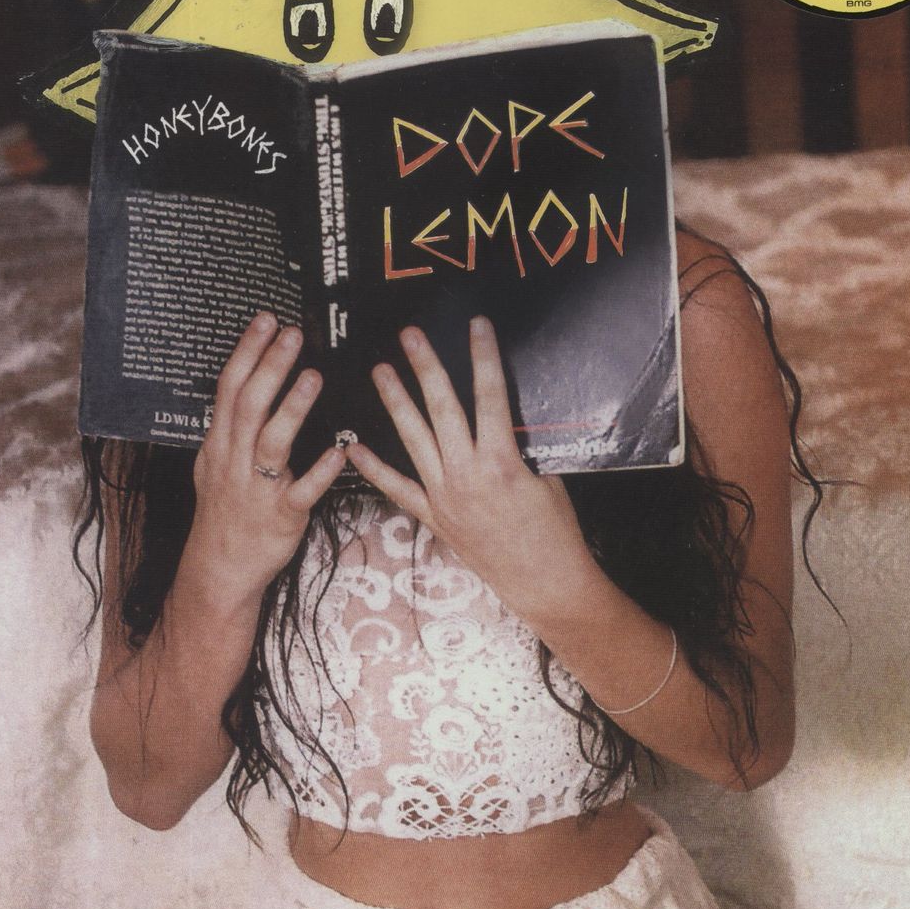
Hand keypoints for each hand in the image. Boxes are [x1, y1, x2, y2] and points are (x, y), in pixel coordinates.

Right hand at [182, 312, 344, 605]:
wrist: (220, 567)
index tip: (266, 319)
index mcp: (220, 444)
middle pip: (250, 406)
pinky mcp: (281, 517)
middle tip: (293, 333)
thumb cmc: (225, 510)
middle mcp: (235, 461)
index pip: (230, 388)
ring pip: (272, 442)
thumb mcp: (215, 463)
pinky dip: (320, 472)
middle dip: (271, 366)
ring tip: (314, 376)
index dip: (248, 352)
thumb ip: (231, 426)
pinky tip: (340, 452)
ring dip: (292, 408)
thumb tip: (250, 380)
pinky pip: (301, 492)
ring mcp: (258, 489)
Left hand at [344, 317, 592, 625]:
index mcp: (502, 462)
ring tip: (380, 370)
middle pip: (442, 410)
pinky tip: (354, 447)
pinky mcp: (434, 518)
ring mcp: (445, 497)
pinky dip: (375, 468)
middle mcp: (467, 475)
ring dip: (396, 403)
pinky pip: (398, 488)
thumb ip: (519, 446)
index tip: (476, 326)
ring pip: (414, 440)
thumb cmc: (555, 531)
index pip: (490, 396)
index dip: (483, 357)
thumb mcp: (547, 477)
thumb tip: (503, 414)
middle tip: (410, 336)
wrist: (544, 582)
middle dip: (426, 369)